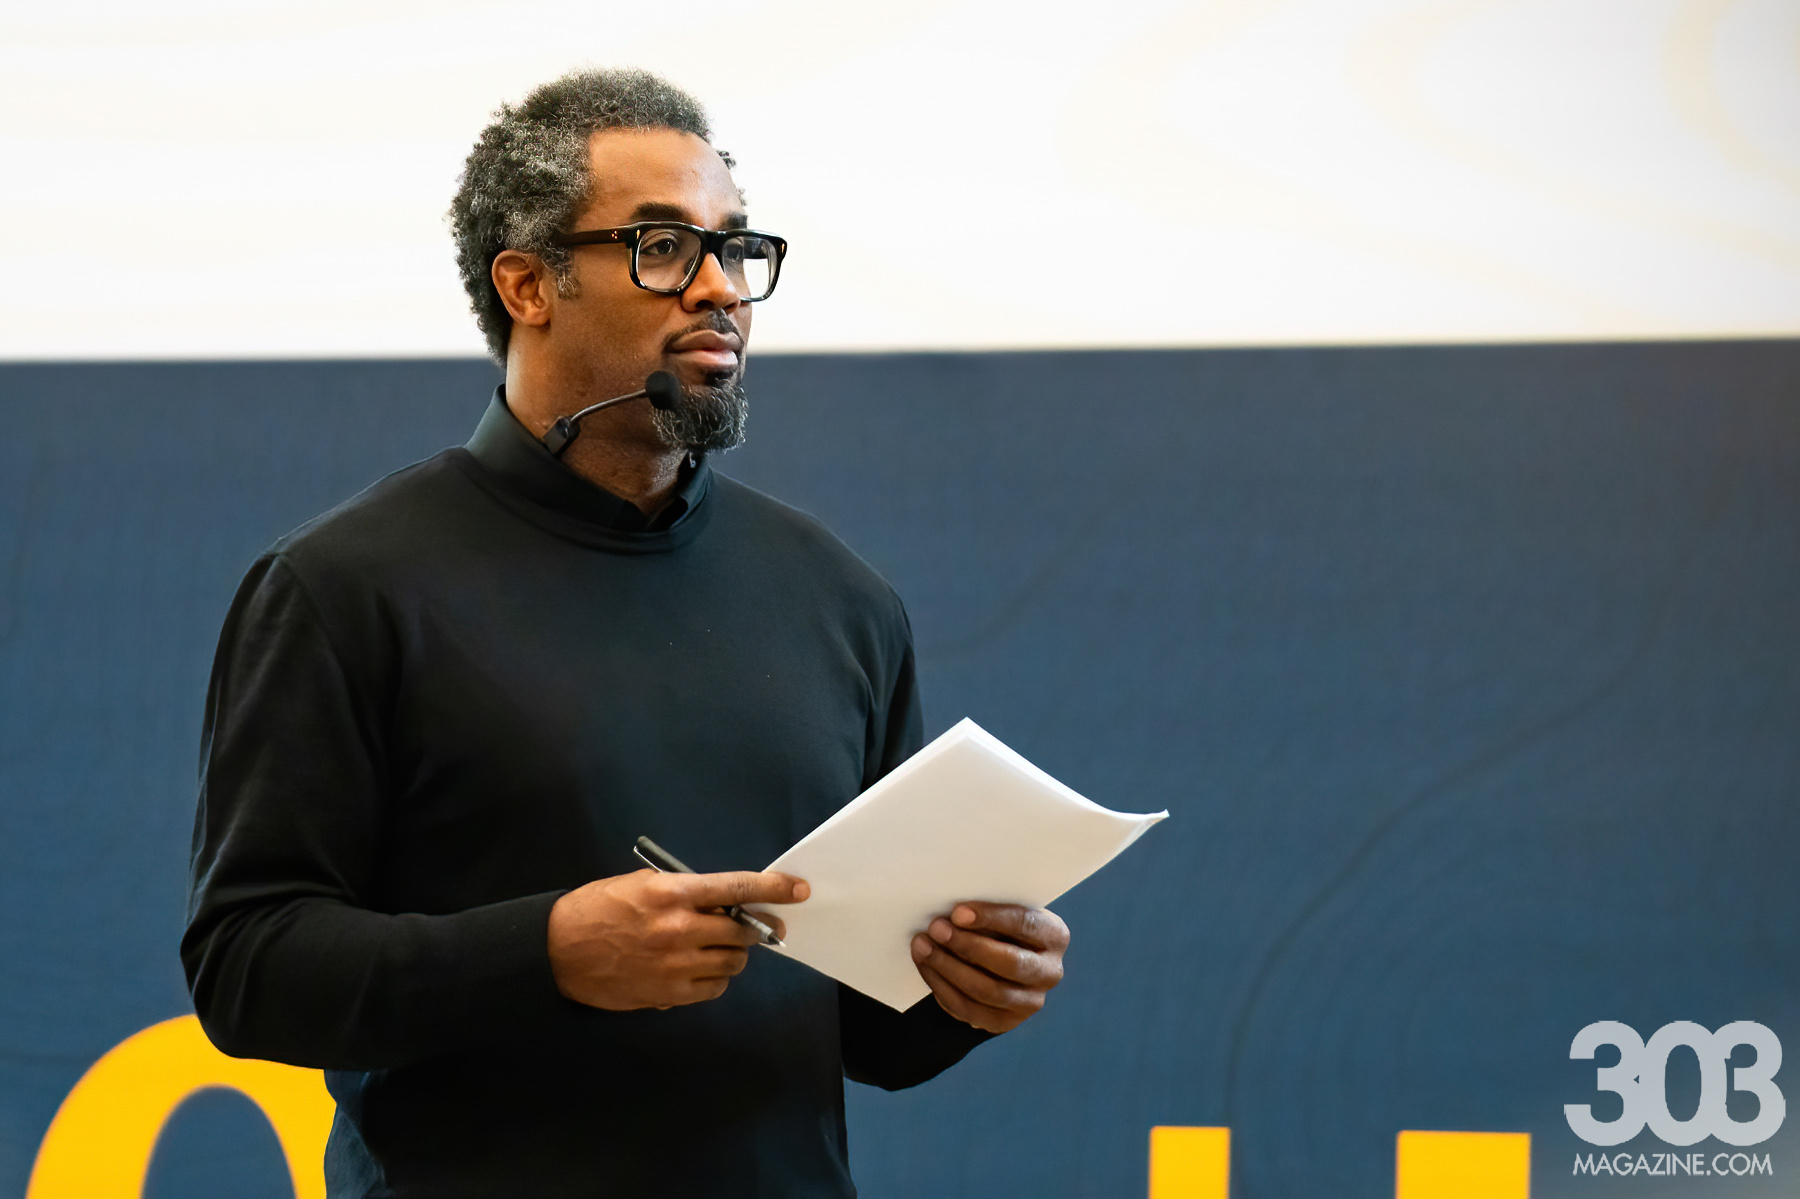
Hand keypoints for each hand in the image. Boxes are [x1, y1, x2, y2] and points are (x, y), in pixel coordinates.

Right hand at [547, 869, 807, 1009]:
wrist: (558, 951)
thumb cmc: (599, 909)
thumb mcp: (642, 885)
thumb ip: (685, 892)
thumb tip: (724, 902)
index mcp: (673, 893)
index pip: (735, 887)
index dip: (772, 888)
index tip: (798, 889)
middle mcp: (680, 929)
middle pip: (741, 931)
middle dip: (751, 929)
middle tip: (750, 927)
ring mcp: (676, 964)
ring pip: (732, 963)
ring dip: (731, 955)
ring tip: (711, 948)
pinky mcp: (668, 994)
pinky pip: (714, 989)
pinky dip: (715, 980)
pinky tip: (697, 970)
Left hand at [910, 902, 1068, 1033]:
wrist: (1000, 960)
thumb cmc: (998, 926)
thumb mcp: (1001, 913)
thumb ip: (986, 913)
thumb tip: (954, 914)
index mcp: (1054, 936)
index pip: (1026, 924)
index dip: (991, 918)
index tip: (957, 912)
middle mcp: (1050, 972)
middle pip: (1009, 963)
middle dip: (967, 945)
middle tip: (936, 929)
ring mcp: (1030, 1002)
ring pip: (987, 990)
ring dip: (948, 967)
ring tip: (922, 946)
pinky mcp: (1006, 1022)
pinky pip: (970, 1010)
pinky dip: (942, 988)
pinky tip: (927, 967)